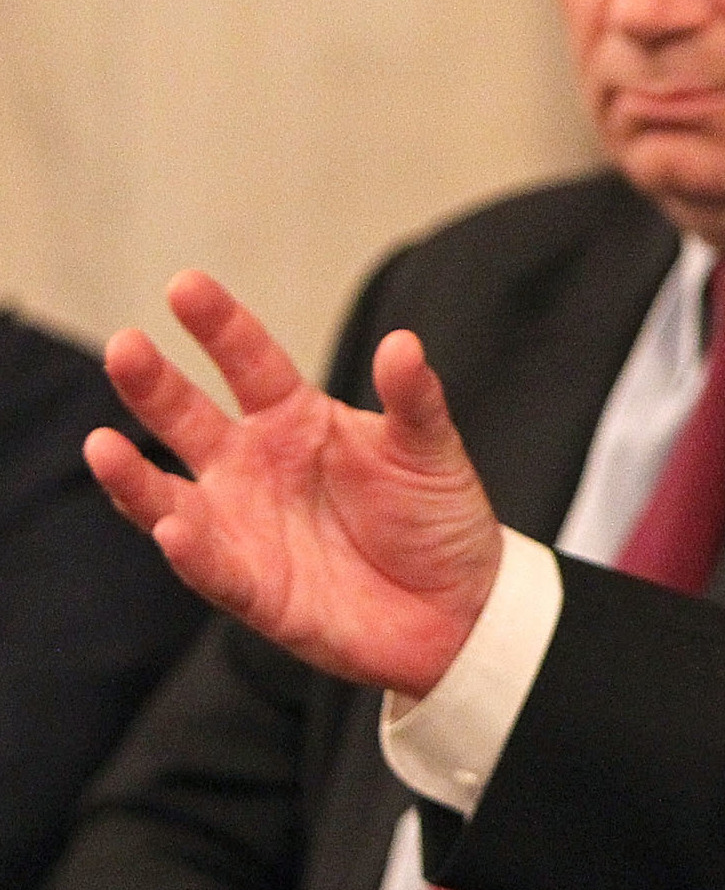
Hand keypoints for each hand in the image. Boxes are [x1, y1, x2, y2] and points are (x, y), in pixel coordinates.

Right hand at [84, 270, 503, 697]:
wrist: (458, 605)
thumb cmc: (434, 515)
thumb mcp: (429, 449)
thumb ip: (413, 399)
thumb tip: (403, 342)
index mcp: (294, 419)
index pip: (249, 363)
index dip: (219, 326)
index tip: (185, 285)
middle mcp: (254, 466)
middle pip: (189, 420)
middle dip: (153, 386)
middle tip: (124, 347)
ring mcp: (243, 526)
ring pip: (170, 498)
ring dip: (133, 477)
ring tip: (101, 445)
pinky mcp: (253, 588)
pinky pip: (212, 568)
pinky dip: (191, 550)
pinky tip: (172, 528)